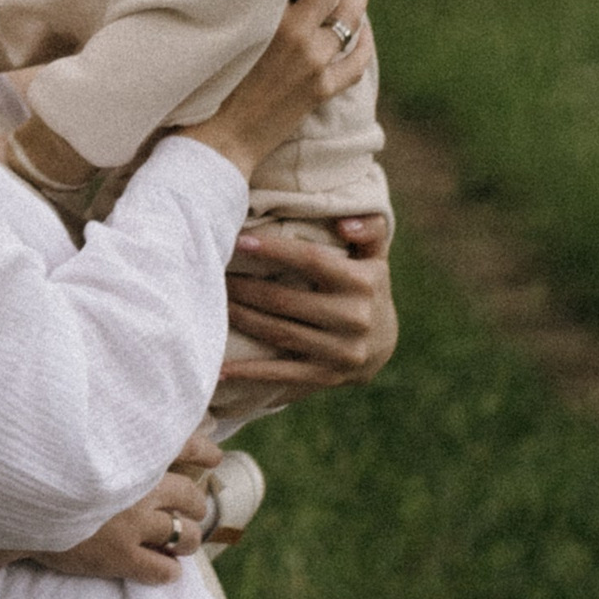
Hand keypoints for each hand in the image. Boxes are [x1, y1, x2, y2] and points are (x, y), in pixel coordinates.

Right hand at [31, 431, 221, 586]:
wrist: (14, 501)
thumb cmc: (42, 465)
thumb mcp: (79, 436)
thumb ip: (107, 433)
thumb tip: (129, 423)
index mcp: (132, 453)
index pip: (185, 445)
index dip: (204, 452)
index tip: (213, 457)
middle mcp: (141, 486)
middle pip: (191, 497)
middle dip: (195, 506)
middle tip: (191, 511)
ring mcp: (133, 524)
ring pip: (186, 537)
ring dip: (188, 540)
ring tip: (181, 542)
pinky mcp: (121, 557)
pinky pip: (165, 571)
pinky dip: (169, 571)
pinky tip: (164, 569)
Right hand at [182, 0, 369, 180]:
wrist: (215, 140)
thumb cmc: (203, 81)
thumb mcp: (224, 29)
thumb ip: (249, 0)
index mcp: (279, 22)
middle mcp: (305, 41)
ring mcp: (317, 67)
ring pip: (355, 22)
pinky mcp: (322, 91)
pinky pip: (358, 59)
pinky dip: (364, 40)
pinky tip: (361, 30)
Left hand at [223, 212, 396, 396]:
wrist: (384, 347)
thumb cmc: (367, 288)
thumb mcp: (375, 257)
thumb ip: (370, 229)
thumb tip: (345, 222)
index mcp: (363, 283)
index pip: (312, 261)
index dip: (275, 251)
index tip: (240, 241)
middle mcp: (354, 318)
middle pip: (285, 300)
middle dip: (245, 288)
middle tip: (215, 275)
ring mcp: (340, 352)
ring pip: (278, 333)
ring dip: (241, 319)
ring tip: (214, 304)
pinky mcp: (325, 376)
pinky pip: (282, 374)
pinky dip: (249, 372)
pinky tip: (219, 369)